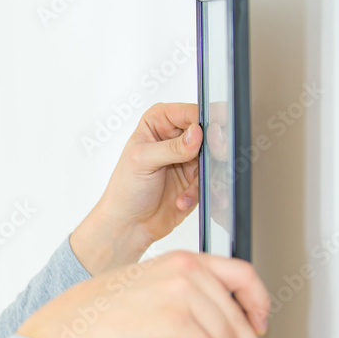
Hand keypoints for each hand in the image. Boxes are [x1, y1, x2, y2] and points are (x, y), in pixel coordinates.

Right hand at [16, 251, 269, 337]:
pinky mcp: (174, 323)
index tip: (259, 325)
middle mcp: (186, 272)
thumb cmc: (101, 312)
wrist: (73, 325)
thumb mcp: (149, 286)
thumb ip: (184, 291)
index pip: (242, 275)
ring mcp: (181, 295)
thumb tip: (217, 318)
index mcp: (183, 259)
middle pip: (238, 316)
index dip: (258, 304)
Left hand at [70, 103, 203, 275]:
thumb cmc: (125, 190)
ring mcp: (187, 159)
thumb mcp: (142, 161)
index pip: (187, 112)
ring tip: (192, 187)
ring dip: (204, 175)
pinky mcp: (195, 180)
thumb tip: (196, 134)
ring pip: (212, 157)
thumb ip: (171, 147)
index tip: (209, 134)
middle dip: (212, 147)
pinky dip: (198, 192)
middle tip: (214, 158)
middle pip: (207, 133)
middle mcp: (174, 138)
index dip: (202, 121)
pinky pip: (209, 180)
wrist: (128, 225)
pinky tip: (182, 201)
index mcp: (157, 124)